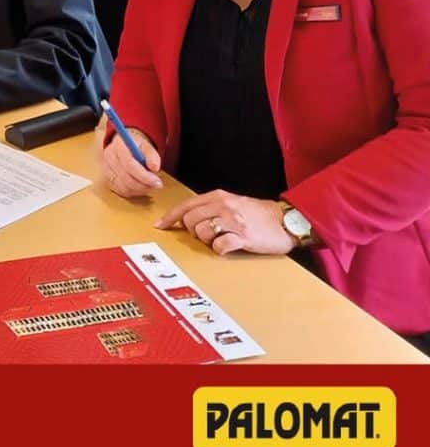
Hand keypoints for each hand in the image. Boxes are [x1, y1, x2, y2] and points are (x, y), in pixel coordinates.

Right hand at [101, 127, 162, 195]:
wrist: (126, 145)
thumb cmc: (137, 146)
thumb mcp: (147, 146)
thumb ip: (152, 155)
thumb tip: (155, 167)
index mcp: (118, 145)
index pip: (129, 164)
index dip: (143, 176)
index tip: (157, 182)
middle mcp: (109, 157)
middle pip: (125, 177)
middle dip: (143, 184)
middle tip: (157, 185)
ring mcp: (106, 169)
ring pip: (123, 187)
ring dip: (139, 189)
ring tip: (150, 185)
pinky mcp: (107, 179)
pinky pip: (121, 191)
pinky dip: (133, 192)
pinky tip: (141, 187)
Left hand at [155, 190, 294, 255]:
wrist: (285, 220)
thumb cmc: (256, 214)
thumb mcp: (231, 202)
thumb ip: (210, 207)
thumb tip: (186, 218)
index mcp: (218, 196)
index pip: (186, 205)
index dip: (170, 217)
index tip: (160, 226)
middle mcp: (223, 206)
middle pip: (190, 220)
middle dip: (192, 232)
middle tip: (206, 236)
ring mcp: (233, 221)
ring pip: (202, 233)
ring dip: (207, 241)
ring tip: (220, 239)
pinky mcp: (244, 237)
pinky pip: (220, 246)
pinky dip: (220, 249)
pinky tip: (228, 247)